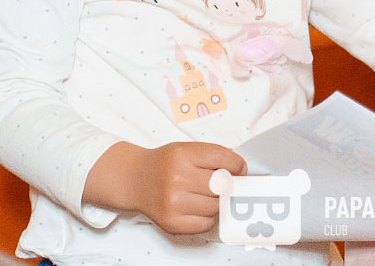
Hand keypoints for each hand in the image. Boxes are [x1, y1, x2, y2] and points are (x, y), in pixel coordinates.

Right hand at [84, 140, 246, 234]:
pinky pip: (205, 223)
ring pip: (215, 206)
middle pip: (222, 185)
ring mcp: (173, 202)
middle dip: (226, 184)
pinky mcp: (171, 222)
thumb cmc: (163, 163)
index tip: (239, 169)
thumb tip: (240, 170)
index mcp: (182, 155)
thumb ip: (212, 156)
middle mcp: (177, 178)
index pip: (224, 160)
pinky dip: (207, 217)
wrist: (134, 179)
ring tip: (203, 193)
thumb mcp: (185, 149)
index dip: (237, 166)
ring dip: (216, 201)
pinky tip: (197, 206)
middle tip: (220, 182)